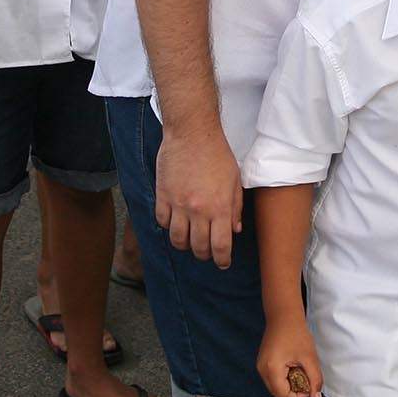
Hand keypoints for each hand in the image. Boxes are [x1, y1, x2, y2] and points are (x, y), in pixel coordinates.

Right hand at [154, 122, 244, 266]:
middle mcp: (198, 210)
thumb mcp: (234, 181)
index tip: (222, 263)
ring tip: (189, 240)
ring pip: (178, 240)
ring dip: (185, 245)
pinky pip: (162, 222)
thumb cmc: (217, 154)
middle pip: (199, 247)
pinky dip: (168, 226)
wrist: (192, 134)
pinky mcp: (162, 196)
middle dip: (204, 254)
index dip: (222, 260)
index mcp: (220, 207)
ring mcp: (178, 204)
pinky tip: (175, 221)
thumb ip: (235, 207)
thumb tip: (235, 230)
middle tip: (207, 251)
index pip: (220, 246)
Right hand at [257, 318, 323, 396]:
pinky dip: (284, 378)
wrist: (284, 316)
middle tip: (306, 379)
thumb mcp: (310, 358)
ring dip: (289, 385)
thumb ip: (315, 380)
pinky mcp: (263, 363)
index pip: (284, 396)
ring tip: (300, 371)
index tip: (309, 386)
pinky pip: (273, 379)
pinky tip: (293, 367)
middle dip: (294, 392)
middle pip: (278, 393)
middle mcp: (262, 370)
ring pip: (276, 387)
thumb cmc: (297, 334)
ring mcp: (261, 367)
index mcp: (272, 369)